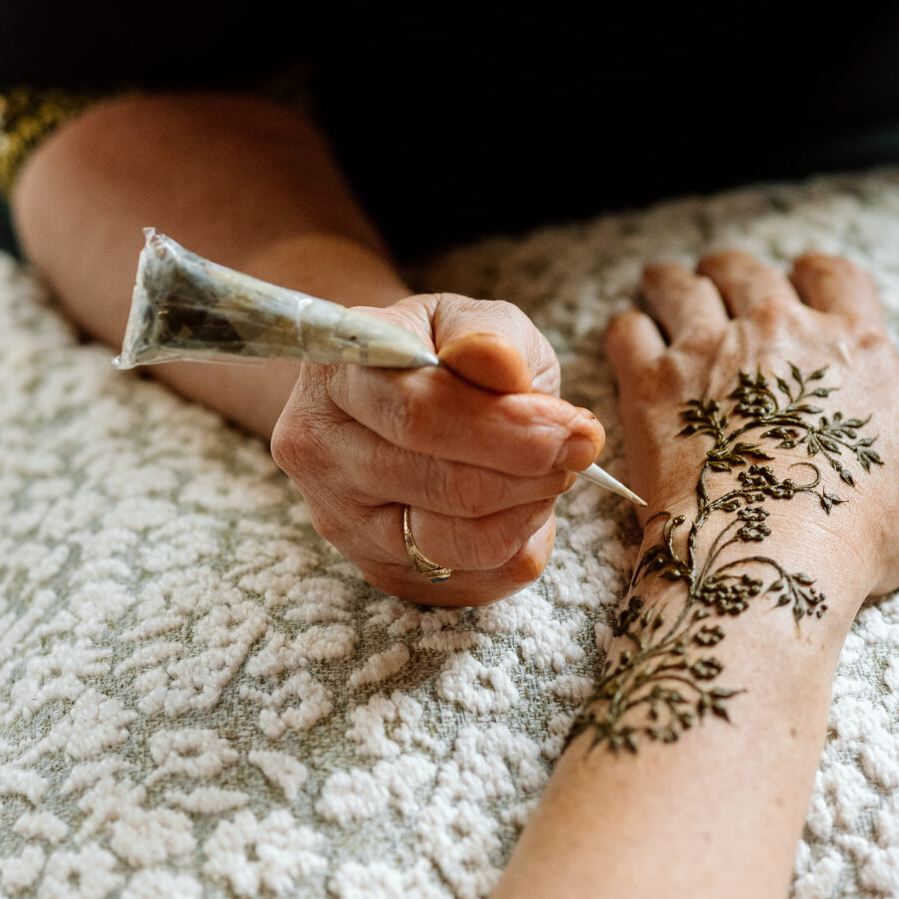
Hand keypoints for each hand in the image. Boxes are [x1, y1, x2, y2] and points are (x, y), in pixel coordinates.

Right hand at [272, 293, 604, 605]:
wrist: (394, 396)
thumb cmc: (439, 350)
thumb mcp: (465, 317)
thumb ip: (486, 334)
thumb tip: (500, 365)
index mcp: (337, 372)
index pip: (419, 414)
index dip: (508, 427)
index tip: (575, 426)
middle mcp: (320, 452)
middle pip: (444, 485)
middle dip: (531, 471)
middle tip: (578, 449)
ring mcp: (341, 520)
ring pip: (455, 543)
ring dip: (528, 510)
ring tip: (552, 474)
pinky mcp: (377, 569)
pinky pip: (470, 581)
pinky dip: (516, 545)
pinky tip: (523, 506)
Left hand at [607, 249, 898, 612]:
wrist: (769, 558)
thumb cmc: (860, 522)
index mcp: (851, 343)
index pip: (834, 274)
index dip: (817, 272)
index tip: (803, 279)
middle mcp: (777, 329)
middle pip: (747, 269)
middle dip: (735, 271)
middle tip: (723, 282)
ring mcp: (709, 351)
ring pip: (680, 284)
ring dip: (674, 281)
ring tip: (665, 286)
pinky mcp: (651, 385)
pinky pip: (629, 328)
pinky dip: (629, 324)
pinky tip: (631, 332)